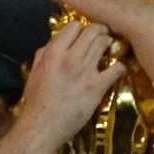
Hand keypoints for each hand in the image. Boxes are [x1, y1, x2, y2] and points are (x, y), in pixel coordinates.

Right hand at [18, 20, 127, 144]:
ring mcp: (85, 72)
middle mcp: (70, 58)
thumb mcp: (34, 72)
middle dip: (99, 31)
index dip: (81, 28)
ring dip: (109, 44)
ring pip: (104, 43)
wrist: (41, 128)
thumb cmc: (36, 102)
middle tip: (102, 36)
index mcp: (53, 54)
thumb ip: (44, 54)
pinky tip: (118, 70)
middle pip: (93, 30)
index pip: (74, 25)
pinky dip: (120, 67)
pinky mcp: (97, 87)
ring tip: (109, 48)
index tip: (84, 34)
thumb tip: (56, 41)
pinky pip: (116, 68)